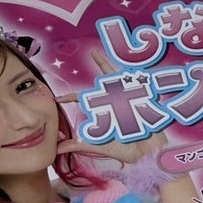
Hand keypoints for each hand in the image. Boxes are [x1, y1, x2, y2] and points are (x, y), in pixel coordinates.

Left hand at [55, 48, 165, 164]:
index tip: (57, 98)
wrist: (145, 152)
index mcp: (103, 111)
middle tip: (93, 52)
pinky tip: (124, 64)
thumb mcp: (96, 144)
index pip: (84, 99)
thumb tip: (58, 149)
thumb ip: (78, 144)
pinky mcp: (137, 98)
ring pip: (116, 76)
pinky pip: (131, 81)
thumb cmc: (124, 149)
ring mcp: (126, 98)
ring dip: (108, 62)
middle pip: (103, 81)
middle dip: (100, 64)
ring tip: (99, 50)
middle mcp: (114, 102)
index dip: (70, 97)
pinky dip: (128, 74)